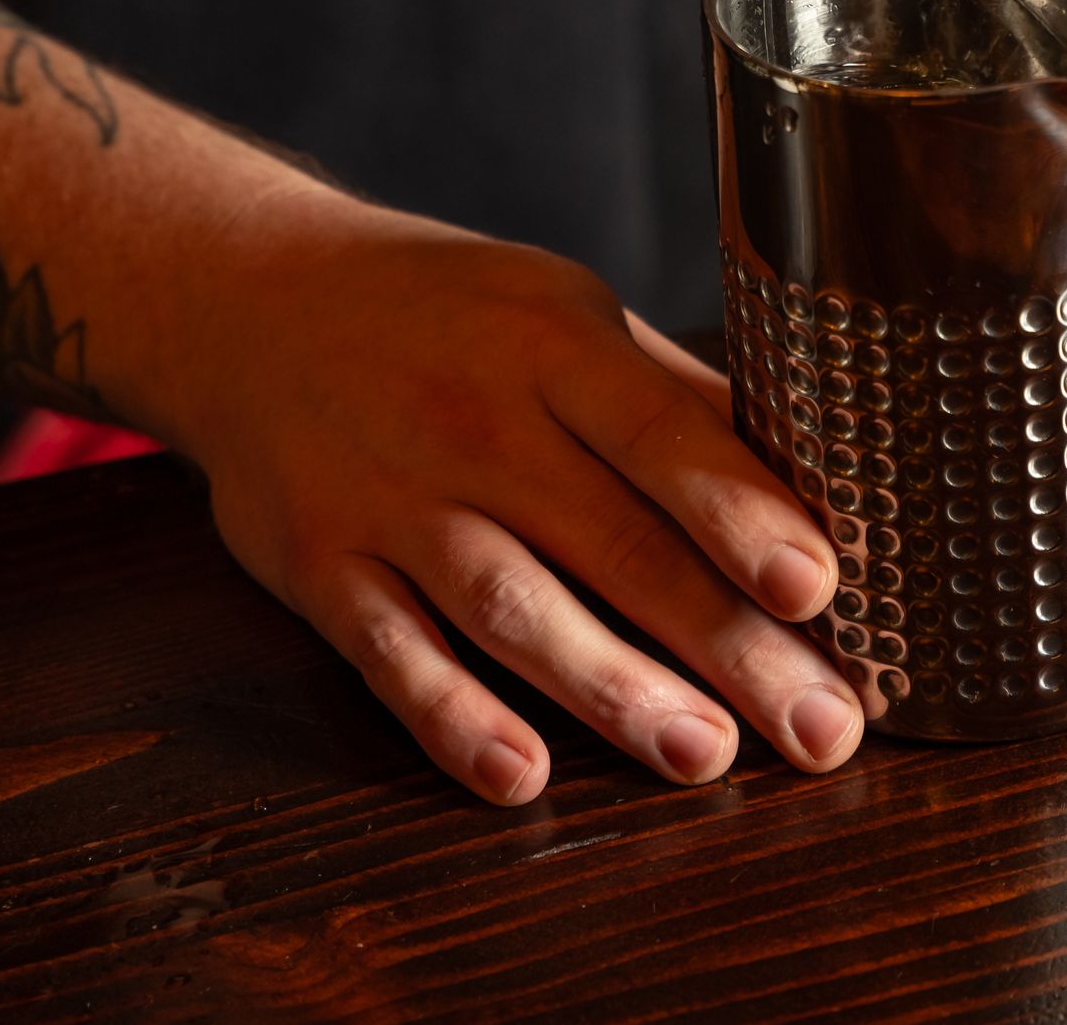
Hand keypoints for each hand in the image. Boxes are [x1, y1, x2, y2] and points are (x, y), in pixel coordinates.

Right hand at [180, 197, 862, 803]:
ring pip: (510, 606)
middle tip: (818, 726)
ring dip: (610, 690)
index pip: (660, 432)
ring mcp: (391, 496)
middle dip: (724, 640)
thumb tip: (804, 475)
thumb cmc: (443, 311)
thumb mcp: (558, 311)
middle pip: (612, 539)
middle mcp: (475, 418)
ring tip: (706, 757)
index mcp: (551, 341)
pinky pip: (390, 651)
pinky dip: (452, 716)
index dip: (742, 511)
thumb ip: (668, 398)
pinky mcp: (319, 563)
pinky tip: (521, 774)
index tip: (820, 587)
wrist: (247, 293)